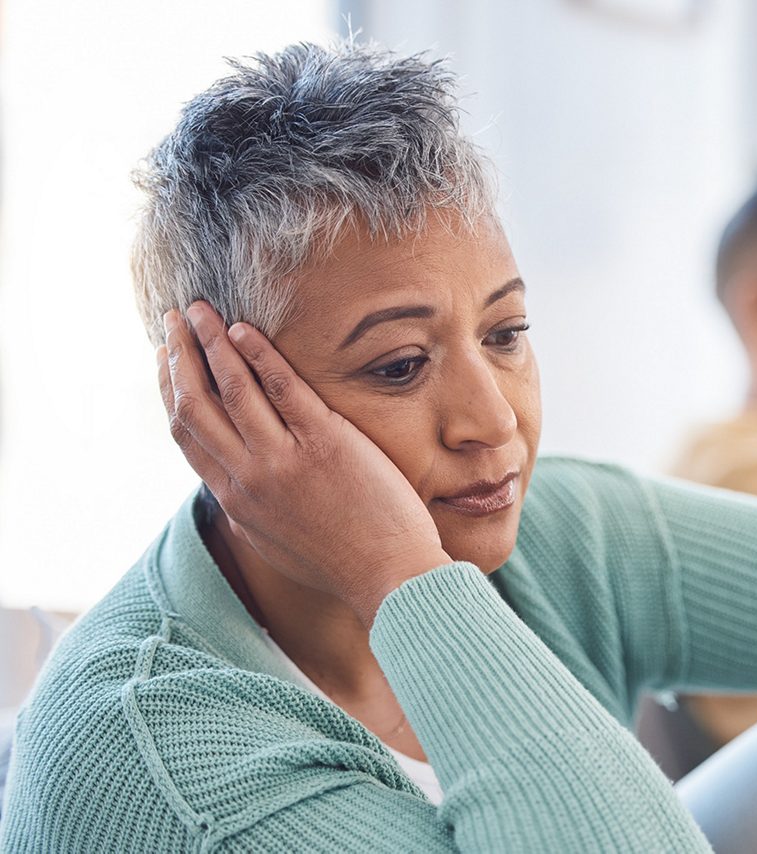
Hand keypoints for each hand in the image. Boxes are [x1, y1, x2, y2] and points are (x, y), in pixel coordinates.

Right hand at [157, 301, 451, 626]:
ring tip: (200, 309)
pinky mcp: (324, 442)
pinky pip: (281, 387)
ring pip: (230, 388)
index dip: (170, 390)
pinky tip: (244, 330)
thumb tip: (232, 492)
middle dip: (178, 355)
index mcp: (235, 500)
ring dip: (209, 342)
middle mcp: (248, 478)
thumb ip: (250, 512)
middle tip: (172, 320)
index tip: (165, 358)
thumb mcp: (276, 543)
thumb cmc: (342, 561)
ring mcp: (283, 459)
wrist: (390, 577)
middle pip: (195, 405)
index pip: (186, 434)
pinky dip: (257, 354)